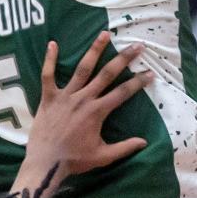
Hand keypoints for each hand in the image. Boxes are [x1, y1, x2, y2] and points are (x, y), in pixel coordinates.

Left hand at [17, 31, 153, 186]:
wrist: (46, 163)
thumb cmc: (75, 160)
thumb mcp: (103, 157)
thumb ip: (125, 147)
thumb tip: (145, 142)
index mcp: (98, 112)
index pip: (123, 93)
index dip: (138, 82)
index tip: (150, 73)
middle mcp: (84, 99)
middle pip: (107, 74)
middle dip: (123, 59)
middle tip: (137, 45)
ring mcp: (65, 96)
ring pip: (82, 69)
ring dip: (94, 50)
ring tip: (104, 34)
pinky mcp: (48, 97)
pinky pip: (47, 75)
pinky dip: (49, 60)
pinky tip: (52, 43)